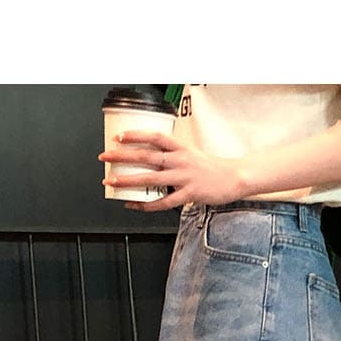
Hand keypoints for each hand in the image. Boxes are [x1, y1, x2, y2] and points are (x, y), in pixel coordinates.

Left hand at [103, 109, 240, 210]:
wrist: (235, 178)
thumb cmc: (211, 166)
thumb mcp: (191, 153)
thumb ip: (172, 153)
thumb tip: (150, 155)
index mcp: (181, 147)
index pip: (155, 136)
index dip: (136, 135)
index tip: (119, 137)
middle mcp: (181, 160)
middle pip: (147, 156)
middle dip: (122, 156)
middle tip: (105, 157)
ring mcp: (185, 177)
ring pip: (151, 178)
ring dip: (128, 180)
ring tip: (111, 182)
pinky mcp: (190, 194)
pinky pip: (164, 201)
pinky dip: (146, 205)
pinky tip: (133, 205)